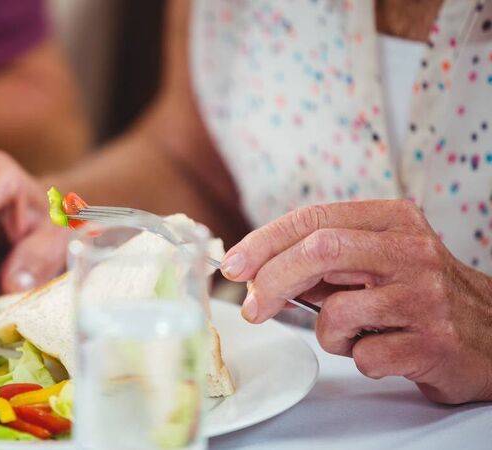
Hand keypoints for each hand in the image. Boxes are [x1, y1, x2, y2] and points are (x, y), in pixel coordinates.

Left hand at [221, 200, 491, 403]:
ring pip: (335, 312)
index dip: (264, 241)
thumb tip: (255, 269)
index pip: (313, 218)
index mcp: (392, 220)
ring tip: (354, 333)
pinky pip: (363, 355)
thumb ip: (324, 258)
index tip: (234, 265)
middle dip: (272, 281)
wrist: (491, 334)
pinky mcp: (433, 342)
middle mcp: (411, 251)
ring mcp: (424, 296)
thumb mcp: (377, 259)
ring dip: (327, 332)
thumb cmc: (418, 294)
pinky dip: (359, 358)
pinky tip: (384, 348)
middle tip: (253, 307)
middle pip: (319, 251)